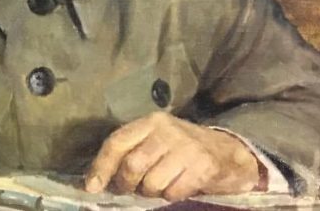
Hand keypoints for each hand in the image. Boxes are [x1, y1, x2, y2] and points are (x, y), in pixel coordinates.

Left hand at [84, 112, 259, 199]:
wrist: (227, 152)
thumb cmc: (183, 149)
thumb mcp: (156, 141)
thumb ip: (131, 152)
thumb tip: (97, 179)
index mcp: (151, 122)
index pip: (117, 142)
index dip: (101, 166)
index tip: (92, 186)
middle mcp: (167, 130)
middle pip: (132, 165)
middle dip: (127, 184)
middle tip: (132, 189)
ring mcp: (186, 147)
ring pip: (152, 182)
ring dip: (151, 192)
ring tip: (159, 186)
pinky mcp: (203, 165)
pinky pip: (173, 192)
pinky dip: (171, 196)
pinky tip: (177, 187)